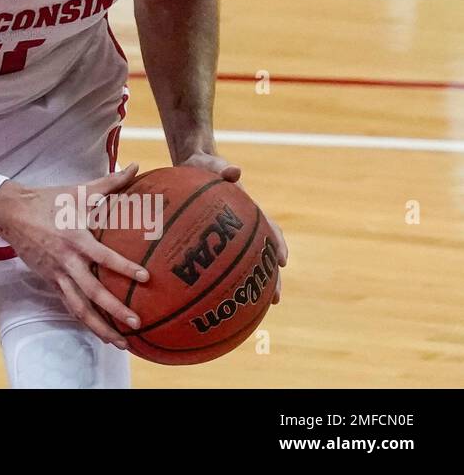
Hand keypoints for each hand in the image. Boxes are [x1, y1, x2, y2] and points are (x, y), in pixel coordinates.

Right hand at [0, 164, 150, 348]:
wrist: (11, 213)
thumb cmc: (49, 200)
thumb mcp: (79, 190)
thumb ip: (110, 183)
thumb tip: (136, 168)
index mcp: (75, 238)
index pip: (103, 257)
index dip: (123, 268)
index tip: (145, 277)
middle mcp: (67, 260)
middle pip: (92, 292)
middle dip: (114, 310)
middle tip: (136, 323)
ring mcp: (56, 274)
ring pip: (79, 307)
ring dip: (100, 326)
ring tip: (120, 342)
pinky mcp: (49, 280)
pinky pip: (69, 304)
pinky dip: (84, 320)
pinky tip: (99, 333)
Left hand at [182, 150, 287, 303]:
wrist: (193, 165)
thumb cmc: (205, 166)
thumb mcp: (212, 165)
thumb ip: (224, 168)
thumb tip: (234, 170)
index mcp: (248, 210)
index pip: (269, 230)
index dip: (278, 245)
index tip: (282, 261)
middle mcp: (244, 226)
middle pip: (264, 256)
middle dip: (271, 278)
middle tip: (274, 299)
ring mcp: (229, 235)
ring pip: (245, 264)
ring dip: (251, 285)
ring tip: (252, 309)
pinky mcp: (212, 239)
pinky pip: (219, 261)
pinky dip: (221, 278)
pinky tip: (213, 297)